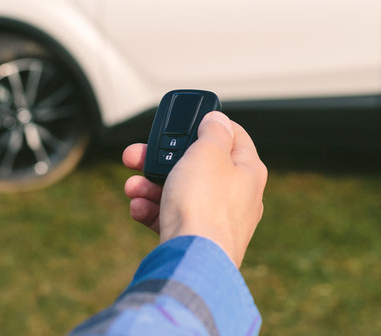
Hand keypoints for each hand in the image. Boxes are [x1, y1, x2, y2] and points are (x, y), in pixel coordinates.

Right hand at [123, 111, 267, 267]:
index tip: (183, 122)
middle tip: (137, 154)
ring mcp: (216, 219)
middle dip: (162, 159)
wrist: (192, 261)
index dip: (206, 125)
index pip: (232, 135)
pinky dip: (153, 210)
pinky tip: (138, 208)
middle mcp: (236, 195)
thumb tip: (218, 119)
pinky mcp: (196, 239)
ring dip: (150, 185)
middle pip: (196, 165)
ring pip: (180, 191)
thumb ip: (212, 131)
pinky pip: (171, 217)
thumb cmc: (204, 205)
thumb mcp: (207, 152)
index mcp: (247, 170)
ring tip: (132, 187)